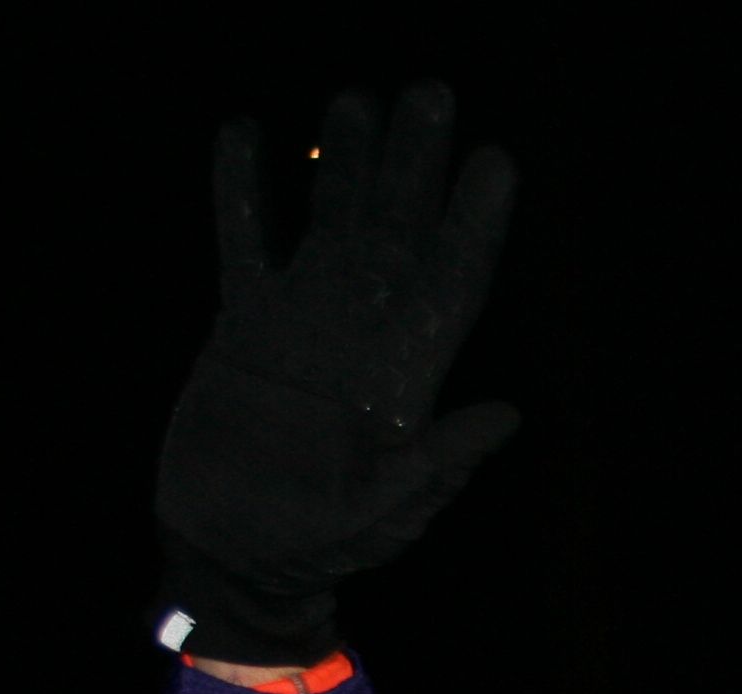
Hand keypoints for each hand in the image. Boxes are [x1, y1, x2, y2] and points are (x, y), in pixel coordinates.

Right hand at [154, 83, 518, 660]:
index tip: (495, 162)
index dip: (474, 224)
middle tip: (429, 94)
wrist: (234, 550)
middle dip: (414, 166)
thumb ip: (440, 465)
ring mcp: (303, 322)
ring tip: (354, 98)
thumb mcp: (387, 514)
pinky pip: (244, 239)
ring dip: (342, 164)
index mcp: (408, 376)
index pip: (453, 284)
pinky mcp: (242, 322)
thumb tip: (507, 414)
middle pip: (397, 233)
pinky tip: (246, 133)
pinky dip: (242, 189)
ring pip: (329, 223)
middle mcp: (363, 335)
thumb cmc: (320, 546)